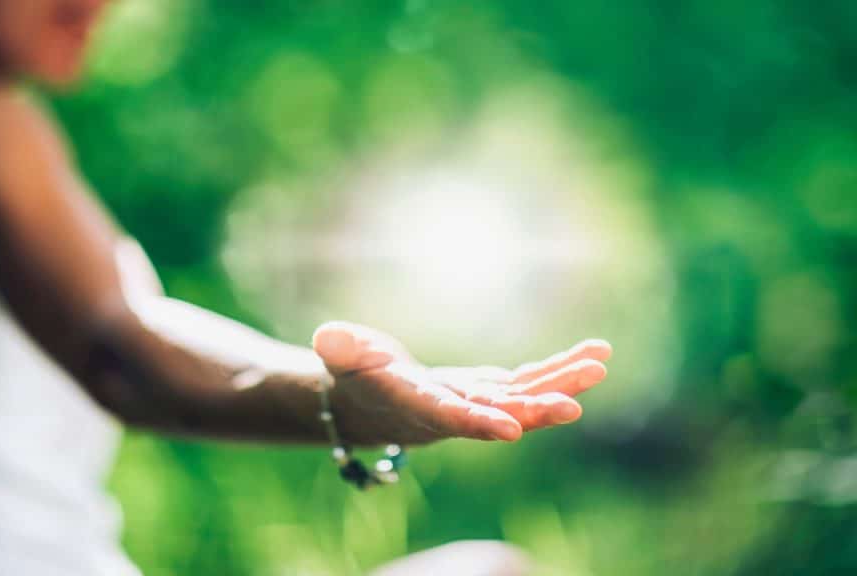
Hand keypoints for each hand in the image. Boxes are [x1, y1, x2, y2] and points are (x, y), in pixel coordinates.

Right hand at [312, 322, 610, 445]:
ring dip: (562, 383)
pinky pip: (532, 380)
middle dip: (536, 409)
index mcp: (418, 407)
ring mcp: (479, 402)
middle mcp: (456, 411)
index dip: (478, 423)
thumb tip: (330, 338)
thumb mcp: (341, 356)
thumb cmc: (351, 373)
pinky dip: (561, 368)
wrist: (370, 396)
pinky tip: (595, 355)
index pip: (449, 418)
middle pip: (500, 413)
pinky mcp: (493, 389)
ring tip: (600, 364)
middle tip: (573, 406)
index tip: (511, 429)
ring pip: (526, 396)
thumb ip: (341, 349)